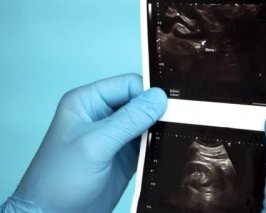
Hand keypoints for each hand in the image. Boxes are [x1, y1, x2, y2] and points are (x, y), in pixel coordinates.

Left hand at [1, 74, 166, 211]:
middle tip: (178, 118)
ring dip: (159, 127)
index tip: (169, 105)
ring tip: (175, 132)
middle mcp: (103, 115)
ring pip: (146, 122)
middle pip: (139, 102)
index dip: (148, 92)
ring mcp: (115, 135)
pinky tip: (167, 147)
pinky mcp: (124, 154)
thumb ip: (128, 120)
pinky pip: (147, 141)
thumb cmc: (60, 178)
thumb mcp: (95, 144)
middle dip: (157, 110)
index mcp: (88, 102)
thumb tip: (158, 98)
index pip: (127, 85)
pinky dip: (157, 143)